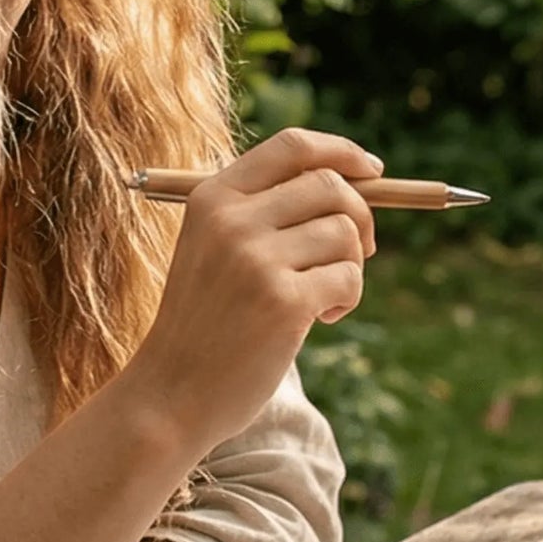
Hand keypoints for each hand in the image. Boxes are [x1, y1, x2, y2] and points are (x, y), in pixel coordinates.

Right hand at [131, 128, 379, 449]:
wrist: (170, 395)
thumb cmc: (204, 322)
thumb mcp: (215, 248)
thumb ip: (266, 211)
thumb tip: (354, 183)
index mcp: (213, 198)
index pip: (292, 147)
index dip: (341, 151)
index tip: (372, 171)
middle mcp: (232, 220)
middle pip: (329, 185)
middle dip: (360, 215)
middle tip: (360, 251)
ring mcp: (256, 260)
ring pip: (345, 233)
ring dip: (351, 265)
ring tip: (324, 296)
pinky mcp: (283, 302)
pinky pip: (348, 278)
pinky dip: (347, 298)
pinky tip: (321, 318)